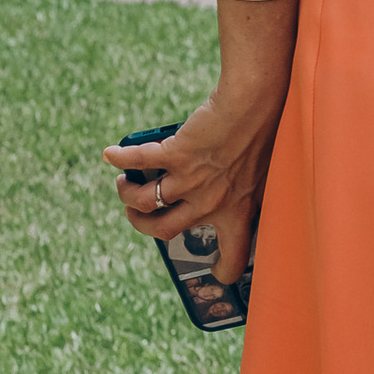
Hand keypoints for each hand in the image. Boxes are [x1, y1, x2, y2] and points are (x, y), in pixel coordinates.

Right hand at [104, 80, 284, 285]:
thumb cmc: (262, 132)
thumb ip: (240, 189)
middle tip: (137, 214)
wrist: (256, 101)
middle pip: (164, 231)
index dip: (223, 270)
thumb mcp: (259, 172)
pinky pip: (139, 160)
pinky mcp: (177, 153)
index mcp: (239, 211)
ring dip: (127, 194)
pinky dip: (120, 158)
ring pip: (145, 201)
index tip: (216, 272)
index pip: (234, 257)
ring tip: (124, 183)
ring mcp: (192, 180)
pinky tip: (111, 154)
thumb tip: (213, 191)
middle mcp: (212, 202)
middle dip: (142, 225)